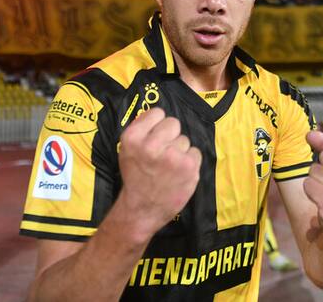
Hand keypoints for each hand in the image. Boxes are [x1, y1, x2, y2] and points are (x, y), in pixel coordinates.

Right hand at [114, 108, 200, 238]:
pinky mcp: (188, 166)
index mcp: (132, 137)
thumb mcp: (127, 150)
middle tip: (163, 154)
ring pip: (185, 139)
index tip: (155, 138)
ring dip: (180, 151)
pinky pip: (195, 152)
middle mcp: (151, 145)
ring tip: (169, 167)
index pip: (157, 112)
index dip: (158, 125)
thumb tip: (160, 115)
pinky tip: (179, 173)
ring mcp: (171, 156)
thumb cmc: (136, 177)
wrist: (142, 210)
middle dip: (170, 136)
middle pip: (173, 123)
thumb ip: (142, 130)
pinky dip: (190, 162)